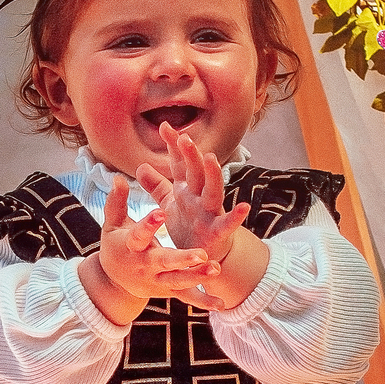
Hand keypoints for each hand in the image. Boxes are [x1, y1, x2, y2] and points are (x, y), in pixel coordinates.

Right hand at [78, 174, 222, 324]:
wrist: (113, 281)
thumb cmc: (117, 244)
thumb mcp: (113, 224)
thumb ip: (117, 202)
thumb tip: (118, 178)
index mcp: (131, 246)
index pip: (139, 235)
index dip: (148, 224)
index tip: (161, 212)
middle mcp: (145, 265)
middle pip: (164, 262)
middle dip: (181, 259)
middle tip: (200, 254)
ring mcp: (157, 280)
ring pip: (178, 280)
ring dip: (197, 277)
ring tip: (215, 269)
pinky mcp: (167, 291)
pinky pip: (186, 297)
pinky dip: (202, 301)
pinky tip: (220, 305)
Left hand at [135, 124, 249, 261]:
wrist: (204, 257)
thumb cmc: (189, 228)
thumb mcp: (169, 205)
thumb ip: (157, 186)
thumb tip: (140, 166)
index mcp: (187, 190)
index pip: (180, 164)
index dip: (174, 147)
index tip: (165, 126)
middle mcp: (199, 197)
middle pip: (196, 172)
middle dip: (191, 155)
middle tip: (184, 137)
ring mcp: (210, 213)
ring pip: (212, 191)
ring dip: (212, 175)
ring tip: (211, 158)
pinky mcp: (218, 232)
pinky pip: (228, 224)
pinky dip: (236, 216)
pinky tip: (244, 207)